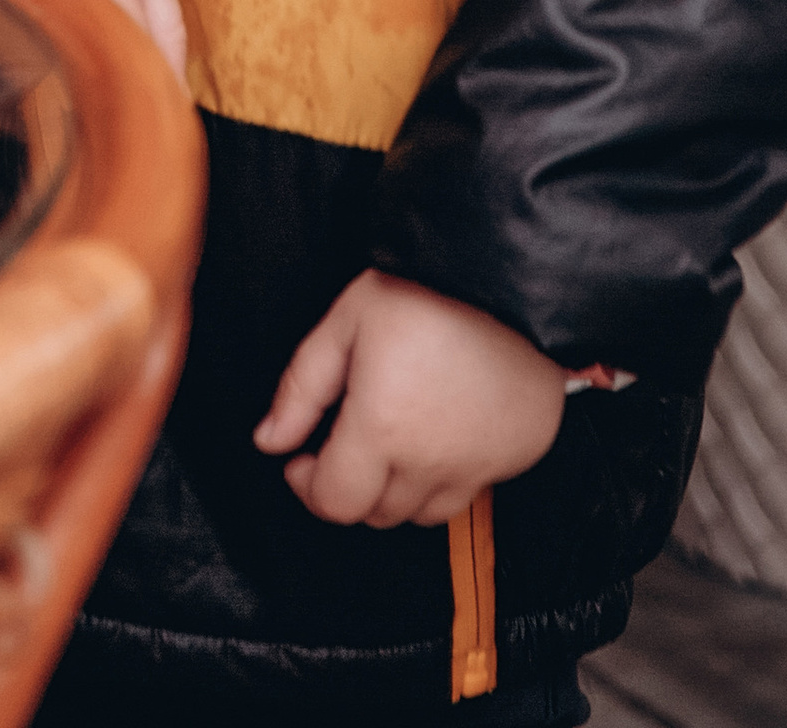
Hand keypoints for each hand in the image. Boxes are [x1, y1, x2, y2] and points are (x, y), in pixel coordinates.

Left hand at [253, 271, 567, 527]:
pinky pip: (473, 490)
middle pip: (378, 513)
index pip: (334, 502)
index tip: (303, 458)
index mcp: (382, 430)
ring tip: (396, 436)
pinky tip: (443, 430)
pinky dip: (449, 475)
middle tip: (349, 438)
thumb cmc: (427, 288)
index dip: (308, 486)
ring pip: (424, 513)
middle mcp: (431, 462)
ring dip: (400, 489)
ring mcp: (480, 466)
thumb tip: (270, 439)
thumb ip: (302, 388)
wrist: (510, 273)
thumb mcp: (347, 321)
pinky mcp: (517, 457)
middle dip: (352, 484)